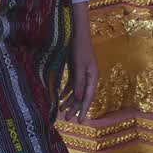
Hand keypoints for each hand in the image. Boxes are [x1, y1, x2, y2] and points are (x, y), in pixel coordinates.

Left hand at [60, 3, 98, 121]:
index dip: (83, 110)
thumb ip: (79, 82)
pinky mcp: (76, 69)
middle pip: (82, 96)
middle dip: (75, 108)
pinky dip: (66, 91)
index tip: (80, 122)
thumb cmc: (79, 47)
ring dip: (69, 101)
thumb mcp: (79, 65)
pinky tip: (60, 97)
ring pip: (76, 91)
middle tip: (68, 119)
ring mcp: (82, 73)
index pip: (88, 97)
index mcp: (92, 77)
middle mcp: (89, 77)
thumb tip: (80, 99)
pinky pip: (72, 84)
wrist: (77, 31)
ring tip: (62, 111)